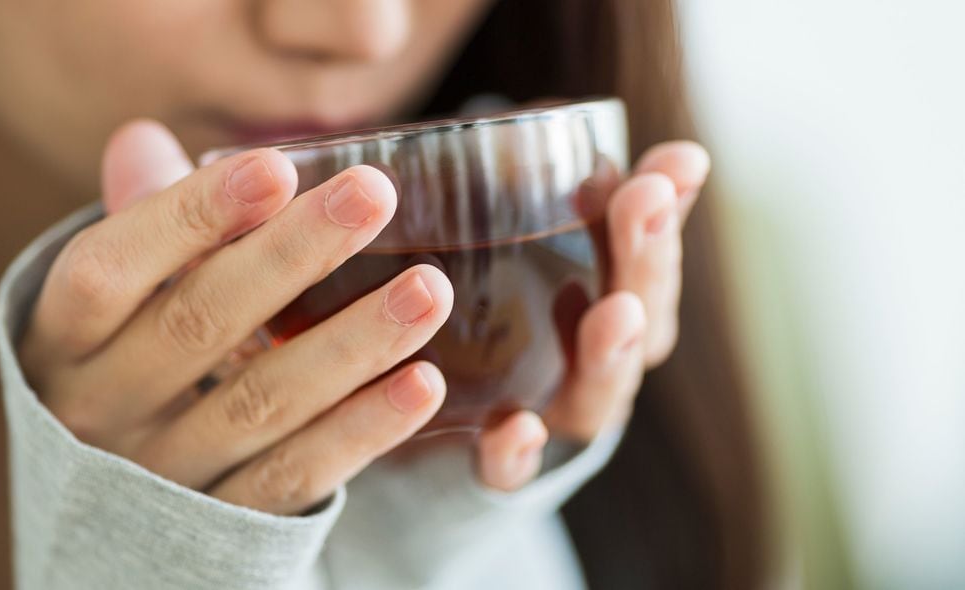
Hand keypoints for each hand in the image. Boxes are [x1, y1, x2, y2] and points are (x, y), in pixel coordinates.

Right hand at [20, 120, 454, 514]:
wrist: (108, 511)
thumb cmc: (120, 366)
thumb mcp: (112, 305)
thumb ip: (142, 227)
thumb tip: (143, 139)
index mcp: (60, 342)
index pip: (109, 270)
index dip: (189, 217)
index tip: (276, 166)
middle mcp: (97, 411)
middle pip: (197, 325)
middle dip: (291, 255)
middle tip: (375, 194)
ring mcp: (162, 476)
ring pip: (260, 403)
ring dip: (351, 342)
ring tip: (428, 289)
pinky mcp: (225, 525)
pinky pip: (298, 474)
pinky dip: (364, 429)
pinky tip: (423, 382)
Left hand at [475, 141, 710, 490]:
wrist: (435, 437)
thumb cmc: (490, 323)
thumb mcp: (509, 251)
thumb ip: (532, 191)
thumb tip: (547, 113)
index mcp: (608, 305)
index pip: (648, 256)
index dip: (668, 209)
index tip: (678, 160)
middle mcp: (596, 364)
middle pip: (640, 317)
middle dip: (648, 259)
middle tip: (646, 201)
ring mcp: (557, 418)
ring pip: (598, 392)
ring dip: (610, 353)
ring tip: (615, 311)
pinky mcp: (501, 466)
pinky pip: (515, 469)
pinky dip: (520, 452)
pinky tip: (517, 428)